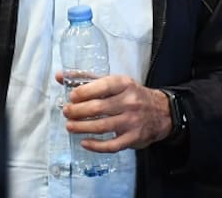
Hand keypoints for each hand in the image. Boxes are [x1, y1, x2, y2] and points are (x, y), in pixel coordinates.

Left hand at [56, 73, 172, 151]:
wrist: (161, 112)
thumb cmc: (132, 95)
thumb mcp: (115, 82)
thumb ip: (87, 79)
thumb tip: (60, 76)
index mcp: (124, 84)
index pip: (102, 86)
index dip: (84, 92)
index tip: (72, 97)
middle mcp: (129, 102)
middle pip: (99, 107)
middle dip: (78, 111)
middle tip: (67, 112)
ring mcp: (132, 121)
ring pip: (102, 126)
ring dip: (82, 127)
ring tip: (70, 126)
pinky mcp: (133, 138)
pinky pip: (112, 145)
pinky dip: (96, 146)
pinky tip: (84, 142)